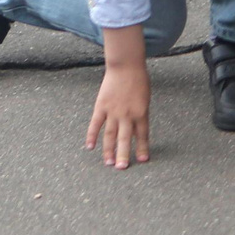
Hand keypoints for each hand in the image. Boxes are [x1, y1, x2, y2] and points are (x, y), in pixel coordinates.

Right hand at [85, 31, 150, 169]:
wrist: (126, 66)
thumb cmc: (138, 81)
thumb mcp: (145, 99)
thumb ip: (140, 114)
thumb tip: (136, 130)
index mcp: (141, 112)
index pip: (142, 134)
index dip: (142, 148)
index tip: (143, 160)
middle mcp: (127, 114)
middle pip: (125, 138)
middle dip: (124, 154)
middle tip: (122, 168)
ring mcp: (113, 111)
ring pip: (110, 135)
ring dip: (108, 150)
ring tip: (108, 163)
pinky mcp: (101, 107)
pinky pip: (95, 124)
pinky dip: (91, 136)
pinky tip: (89, 147)